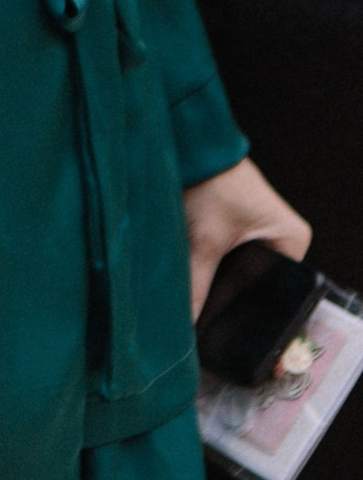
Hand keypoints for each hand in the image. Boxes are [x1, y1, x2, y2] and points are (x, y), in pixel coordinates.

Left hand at [182, 157, 309, 320]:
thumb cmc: (209, 182)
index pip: (276, 291)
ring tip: (201, 302)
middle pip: (257, 284)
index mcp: (292, 241)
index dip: (250, 311)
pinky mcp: (240, 228)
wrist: (191, 146)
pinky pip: (230, 260)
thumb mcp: (204, 241)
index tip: (231, 334)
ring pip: (241, 273)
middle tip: (209, 323)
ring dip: (221, 283)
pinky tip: (198, 284)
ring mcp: (262, 233)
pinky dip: (215, 269)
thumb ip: (196, 286)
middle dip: (232, 299)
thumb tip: (186, 328)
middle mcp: (283, 238)